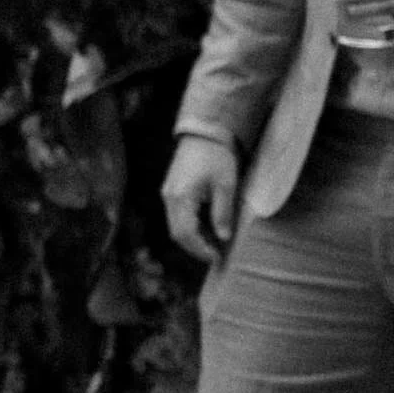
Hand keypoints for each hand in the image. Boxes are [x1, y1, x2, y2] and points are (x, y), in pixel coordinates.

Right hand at [160, 136, 240, 263]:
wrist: (203, 134)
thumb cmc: (216, 158)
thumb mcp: (225, 186)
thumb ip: (222, 213)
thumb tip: (223, 237)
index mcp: (180, 197)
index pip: (186, 233)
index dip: (200, 249)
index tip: (218, 257)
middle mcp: (169, 198)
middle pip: (177, 233)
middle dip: (195, 248)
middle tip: (216, 256)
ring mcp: (168, 194)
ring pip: (175, 226)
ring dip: (192, 239)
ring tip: (212, 245)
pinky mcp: (171, 191)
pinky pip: (176, 216)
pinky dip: (189, 228)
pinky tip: (205, 230)